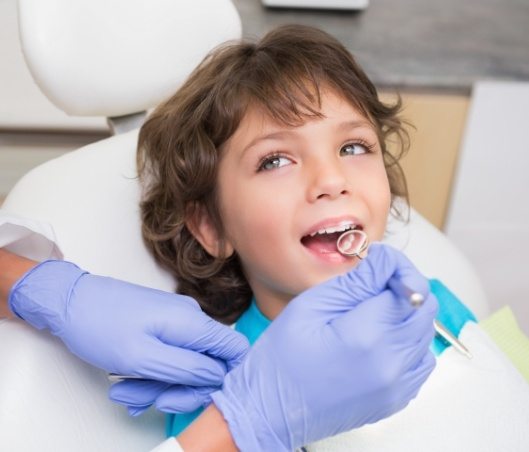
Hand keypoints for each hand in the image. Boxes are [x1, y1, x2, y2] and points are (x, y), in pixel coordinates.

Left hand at [8, 260, 248, 413]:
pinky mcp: (162, 327)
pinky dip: (151, 375)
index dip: (225, 377)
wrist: (69, 302)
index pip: (235, 349)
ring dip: (158, 386)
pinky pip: (168, 358)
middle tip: (150, 401)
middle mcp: (190, 320)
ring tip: (126, 392)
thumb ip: (186, 369)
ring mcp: (176, 323)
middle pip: (207, 365)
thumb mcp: (143, 357)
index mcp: (192, 322)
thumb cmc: (99, 324)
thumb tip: (218, 376)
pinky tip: (128, 384)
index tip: (198, 394)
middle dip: (179, 389)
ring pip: (184, 365)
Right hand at [211, 243, 437, 450]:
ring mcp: (397, 386)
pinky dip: (407, 342)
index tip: (379, 264)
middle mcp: (390, 364)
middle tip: (372, 285)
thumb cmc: (281, 360)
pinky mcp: (396, 399)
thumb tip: (385, 260)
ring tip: (371, 314)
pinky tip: (378, 339)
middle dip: (404, 287)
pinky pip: (420, 360)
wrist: (272, 411)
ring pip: (425, 333)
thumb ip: (355, 282)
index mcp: (366, 336)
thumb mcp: (310, 306)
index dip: (396, 267)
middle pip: (425, 308)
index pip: (410, 286)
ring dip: (405, 314)